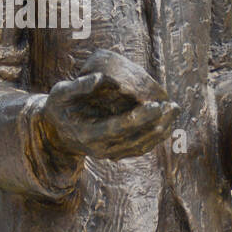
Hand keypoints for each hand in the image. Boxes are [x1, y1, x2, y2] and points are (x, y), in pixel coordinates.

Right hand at [40, 49, 178, 160]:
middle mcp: (101, 148)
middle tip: (173, 106)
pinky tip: (168, 121)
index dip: (139, 118)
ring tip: (175, 110)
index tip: (156, 106)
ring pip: (142, 145)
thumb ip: (79, 86)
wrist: (57, 132)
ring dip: (161, 129)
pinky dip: (156, 135)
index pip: (118, 128)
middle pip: (135, 138)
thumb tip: (102, 77)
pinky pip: (141, 147)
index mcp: (87, 134)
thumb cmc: (60, 107)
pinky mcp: (118, 153)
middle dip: (157, 122)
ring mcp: (111, 154)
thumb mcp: (60, 93)